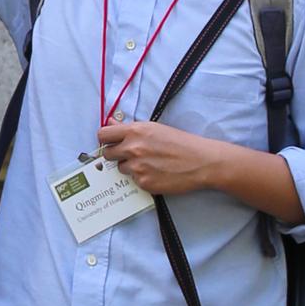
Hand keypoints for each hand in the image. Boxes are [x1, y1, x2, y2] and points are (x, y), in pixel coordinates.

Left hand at [98, 121, 218, 194]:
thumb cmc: (180, 142)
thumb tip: (110, 122)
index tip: (110, 142)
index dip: (105, 139)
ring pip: (120, 168)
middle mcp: (133, 148)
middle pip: (107, 154)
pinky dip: (142, 178)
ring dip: (130, 167)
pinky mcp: (144, 183)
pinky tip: (156, 172)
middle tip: (129, 154)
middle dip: (115, 154)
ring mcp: (138, 167)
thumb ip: (129, 127)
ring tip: (149, 163)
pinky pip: (134, 180)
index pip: (103, 134)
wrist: (201, 162)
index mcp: (135, 131)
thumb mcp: (154, 128)